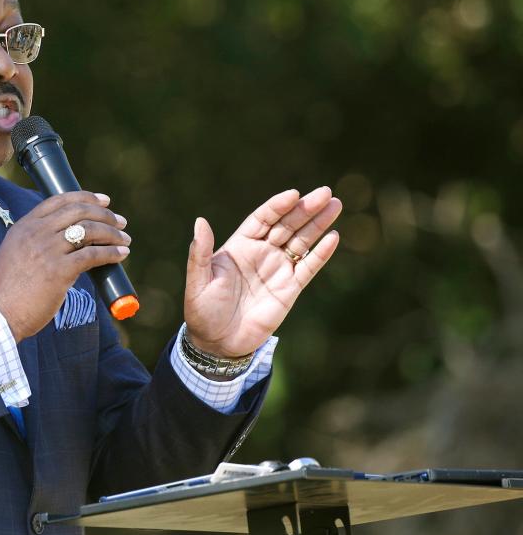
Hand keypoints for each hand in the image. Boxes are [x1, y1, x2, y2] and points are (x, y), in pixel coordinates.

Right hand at [0, 191, 130, 341]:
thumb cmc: (7, 290)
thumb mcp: (14, 253)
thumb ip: (35, 242)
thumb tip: (65, 241)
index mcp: (24, 226)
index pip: (59, 200)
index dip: (85, 197)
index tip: (104, 200)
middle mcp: (36, 233)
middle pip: (78, 211)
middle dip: (104, 214)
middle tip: (120, 221)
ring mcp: (48, 251)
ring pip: (89, 231)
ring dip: (112, 234)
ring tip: (124, 240)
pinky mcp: (60, 271)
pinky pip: (92, 255)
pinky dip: (111, 253)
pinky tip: (120, 255)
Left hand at [183, 186, 341, 357]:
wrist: (218, 342)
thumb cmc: (203, 310)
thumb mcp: (198, 280)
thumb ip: (200, 252)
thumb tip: (200, 221)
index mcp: (240, 245)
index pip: (263, 218)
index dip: (278, 206)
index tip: (293, 194)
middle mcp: (261, 253)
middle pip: (287, 225)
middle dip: (305, 209)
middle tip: (325, 192)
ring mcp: (277, 269)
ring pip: (302, 241)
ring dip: (318, 224)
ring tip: (335, 204)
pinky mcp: (290, 289)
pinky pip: (308, 267)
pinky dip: (321, 253)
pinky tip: (333, 237)